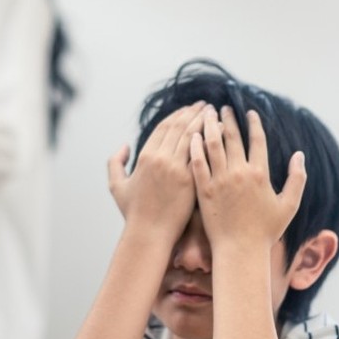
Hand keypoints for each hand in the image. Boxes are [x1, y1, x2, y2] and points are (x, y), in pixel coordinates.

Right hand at [106, 102, 206, 235]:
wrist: (149, 233)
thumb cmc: (133, 212)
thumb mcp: (116, 185)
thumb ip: (115, 162)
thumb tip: (125, 146)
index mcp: (144, 156)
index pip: (164, 127)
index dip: (178, 115)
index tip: (189, 108)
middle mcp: (160, 158)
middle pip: (180, 127)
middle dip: (194, 113)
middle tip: (206, 105)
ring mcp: (176, 169)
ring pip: (193, 137)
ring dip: (205, 122)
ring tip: (216, 113)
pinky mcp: (190, 181)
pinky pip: (203, 155)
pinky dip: (212, 140)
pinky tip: (222, 133)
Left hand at [190, 106, 305, 251]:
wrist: (240, 250)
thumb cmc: (266, 230)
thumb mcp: (288, 205)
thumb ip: (297, 179)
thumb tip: (300, 155)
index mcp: (260, 174)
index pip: (257, 140)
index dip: (253, 123)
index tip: (248, 112)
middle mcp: (239, 173)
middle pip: (232, 137)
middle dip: (228, 119)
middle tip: (223, 107)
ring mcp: (219, 181)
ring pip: (212, 145)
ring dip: (209, 126)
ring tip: (207, 114)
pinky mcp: (203, 190)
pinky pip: (197, 163)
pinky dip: (195, 147)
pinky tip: (192, 136)